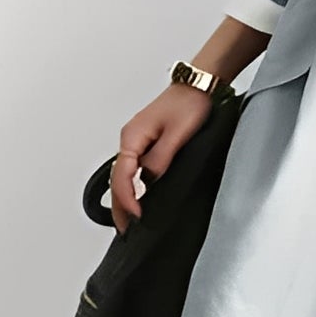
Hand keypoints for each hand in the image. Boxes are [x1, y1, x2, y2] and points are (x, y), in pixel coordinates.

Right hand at [111, 83, 214, 233]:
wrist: (198, 86)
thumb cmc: (190, 104)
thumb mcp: (178, 134)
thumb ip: (161, 159)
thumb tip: (149, 182)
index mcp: (133, 137)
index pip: (122, 175)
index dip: (127, 199)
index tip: (137, 216)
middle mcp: (130, 140)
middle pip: (117, 179)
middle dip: (120, 206)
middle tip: (127, 230)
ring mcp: (137, 142)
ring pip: (123, 176)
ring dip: (124, 199)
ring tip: (131, 221)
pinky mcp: (147, 144)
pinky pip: (133, 170)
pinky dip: (133, 188)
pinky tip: (140, 199)